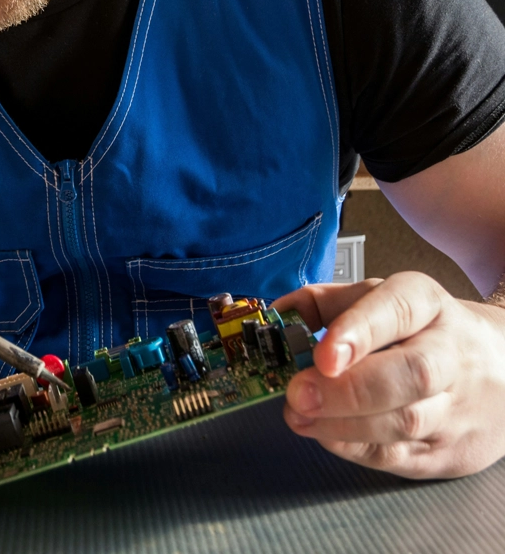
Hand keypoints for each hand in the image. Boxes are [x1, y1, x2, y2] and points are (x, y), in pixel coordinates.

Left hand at [273, 273, 504, 477]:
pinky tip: (323, 434)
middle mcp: (450, 354)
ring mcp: (457, 407)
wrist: (502, 366)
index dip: (358, 331)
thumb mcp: (378, 299)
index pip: (398, 310)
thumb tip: (274, 317)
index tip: (322, 353)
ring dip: (342, 424)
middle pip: (410, 374)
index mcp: (427, 305)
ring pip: (406, 421)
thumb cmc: (422, 329)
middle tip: (298, 392)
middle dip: (347, 389)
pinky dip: (354, 448)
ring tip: (298, 414)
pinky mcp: (451, 452)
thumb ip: (323, 303)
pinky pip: (401, 457)